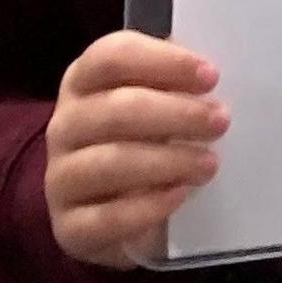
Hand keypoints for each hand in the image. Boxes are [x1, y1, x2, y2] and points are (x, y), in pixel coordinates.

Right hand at [43, 32, 225, 269]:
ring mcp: (60, 177)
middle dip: (176, 114)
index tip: (211, 76)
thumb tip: (213, 72)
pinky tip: (179, 196)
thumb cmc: (144, 140)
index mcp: (83, 82)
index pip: (110, 57)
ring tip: (209, 164)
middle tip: (221, 122)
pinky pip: (105, 217)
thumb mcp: (158, 102)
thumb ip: (178, 81)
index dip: (162, 62)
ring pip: (110, 162)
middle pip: (116, 109)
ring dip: (169, 161)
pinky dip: (147, 207)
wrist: (113, 212)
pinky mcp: (69, 226)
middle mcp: (65, 126)